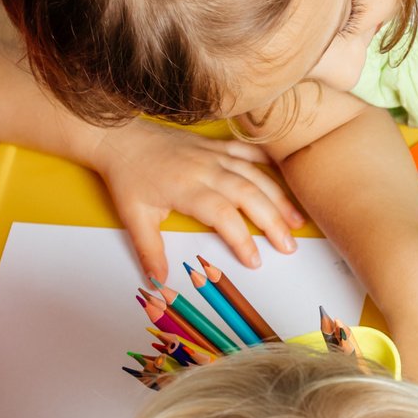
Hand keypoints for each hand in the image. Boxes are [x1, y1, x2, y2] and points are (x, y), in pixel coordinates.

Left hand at [84, 118, 298, 280]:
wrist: (120, 137)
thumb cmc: (128, 176)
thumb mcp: (133, 217)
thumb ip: (150, 250)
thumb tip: (159, 281)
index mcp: (187, 188)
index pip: (224, 215)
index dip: (242, 239)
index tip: (254, 261)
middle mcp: (206, 170)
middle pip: (249, 194)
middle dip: (273, 221)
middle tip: (289, 246)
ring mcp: (214, 156)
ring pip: (255, 174)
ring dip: (279, 197)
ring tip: (297, 221)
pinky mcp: (216, 146)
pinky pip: (248, 151)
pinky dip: (268, 163)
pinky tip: (285, 177)